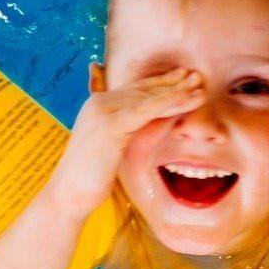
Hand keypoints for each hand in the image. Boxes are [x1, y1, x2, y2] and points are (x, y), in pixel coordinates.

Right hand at [47, 68, 203, 218]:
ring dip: (176, 90)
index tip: (183, 76)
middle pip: (143, 88)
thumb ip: (126, 130)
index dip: (160, 82)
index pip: (134, 89)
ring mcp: (103, 112)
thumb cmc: (90, 177)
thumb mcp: (111, 147)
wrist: (69, 194)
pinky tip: (187, 99)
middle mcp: (99, 103)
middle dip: (172, 81)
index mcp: (97, 105)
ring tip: (199, 84)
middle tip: (197, 74)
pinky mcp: (111, 125)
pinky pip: (147, 110)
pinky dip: (170, 103)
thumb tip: (150, 122)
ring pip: (148, 97)